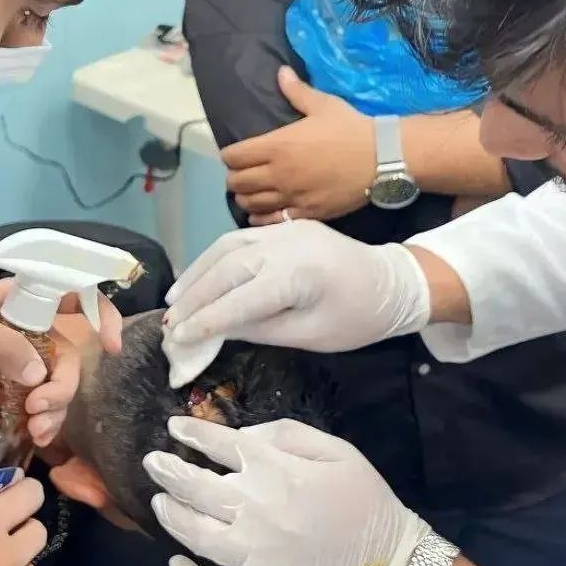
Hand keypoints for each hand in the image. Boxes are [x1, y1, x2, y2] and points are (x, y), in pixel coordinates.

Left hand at [0, 280, 121, 445]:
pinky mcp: (13, 398)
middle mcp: (29, 334)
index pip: (75, 296)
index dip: (102, 314)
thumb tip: (40, 375)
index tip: (112, 345)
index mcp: (20, 304)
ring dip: (58, 410)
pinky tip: (36, 438)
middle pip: (71, 354)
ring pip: (61, 385)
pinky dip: (48, 425)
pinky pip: (45, 410)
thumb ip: (0, 342)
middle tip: (41, 408)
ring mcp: (22, 367)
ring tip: (36, 431)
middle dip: (65, 384)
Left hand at [145, 418, 429, 565]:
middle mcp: (254, 509)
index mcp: (276, 471)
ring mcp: (251, 554)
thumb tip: (243, 435)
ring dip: (172, 514)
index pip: (220, 445)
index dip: (192, 433)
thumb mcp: (337, 449)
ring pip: (194, 533)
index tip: (175, 427)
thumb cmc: (363, 497)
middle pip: (196, 487)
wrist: (386, 559)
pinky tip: (176, 563)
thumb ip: (288, 433)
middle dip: (168, 470)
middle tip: (152, 462)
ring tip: (160, 501)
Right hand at [163, 222, 429, 372]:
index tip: (178, 339)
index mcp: (300, 274)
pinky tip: (201, 278)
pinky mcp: (287, 225)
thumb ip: (259, 329)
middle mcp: (288, 243)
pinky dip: (216, 258)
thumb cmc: (358, 318)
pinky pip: (242, 238)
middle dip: (194, 297)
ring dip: (198, 273)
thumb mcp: (310, 334)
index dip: (205, 321)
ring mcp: (287, 229)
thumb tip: (213, 332)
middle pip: (226, 268)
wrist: (394, 283)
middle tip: (170, 323)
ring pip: (228, 246)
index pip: (239, 299)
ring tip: (176, 301)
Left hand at [223, 67, 374, 224]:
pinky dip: (263, 218)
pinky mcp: (306, 214)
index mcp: (277, 145)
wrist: (381, 159)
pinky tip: (263, 213)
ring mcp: (291, 196)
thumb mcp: (323, 105)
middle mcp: (278, 173)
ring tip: (252, 193)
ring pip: (251, 204)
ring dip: (246, 198)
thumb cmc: (351, 128)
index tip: (236, 154)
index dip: (230, 155)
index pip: (234, 156)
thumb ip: (297, 91)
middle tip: (243, 174)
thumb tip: (280, 72)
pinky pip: (273, 221)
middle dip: (235, 178)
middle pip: (237, 183)